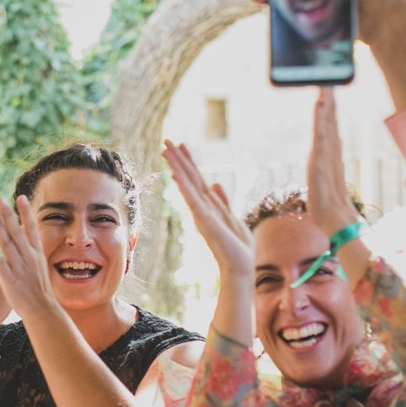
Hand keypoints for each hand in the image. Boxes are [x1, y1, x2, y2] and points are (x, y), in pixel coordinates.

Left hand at [0, 197, 59, 322]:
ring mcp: (19, 268)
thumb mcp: (40, 264)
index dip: (26, 212)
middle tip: (0, 200)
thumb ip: (33, 248)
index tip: (20, 197)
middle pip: (17, 232)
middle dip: (8, 215)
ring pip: (7, 244)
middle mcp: (29, 257)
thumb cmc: (40, 288)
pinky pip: (0, 263)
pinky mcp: (10, 279)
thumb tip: (29, 231)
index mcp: (37, 253)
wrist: (42, 309)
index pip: (31, 228)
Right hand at [162, 140, 252, 279]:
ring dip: (177, 167)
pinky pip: (192, 200)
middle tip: (165, 141)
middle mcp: (201, 207)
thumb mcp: (232, 217)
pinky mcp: (205, 221)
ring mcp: (201, 213)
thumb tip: (216, 184)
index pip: (197, 178)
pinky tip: (176, 175)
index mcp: (209, 204)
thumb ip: (223, 201)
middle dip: (178, 158)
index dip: (189, 161)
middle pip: (188, 177)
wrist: (240, 266)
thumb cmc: (237, 246)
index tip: (181, 144)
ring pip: (187, 185)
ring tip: (165, 151)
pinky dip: (184, 187)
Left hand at [306, 89, 360, 238]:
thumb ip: (323, 175)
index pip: (329, 126)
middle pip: (330, 119)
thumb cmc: (327, 206)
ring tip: (324, 85)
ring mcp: (327, 154)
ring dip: (326, 102)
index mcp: (330, 154)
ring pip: (327, 122)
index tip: (327, 90)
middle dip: (329, 98)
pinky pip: (321, 132)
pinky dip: (322, 117)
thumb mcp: (321, 184)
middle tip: (328, 78)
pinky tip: (320, 104)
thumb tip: (322, 174)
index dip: (329, 108)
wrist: (334, 219)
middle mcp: (330, 151)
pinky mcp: (321, 160)